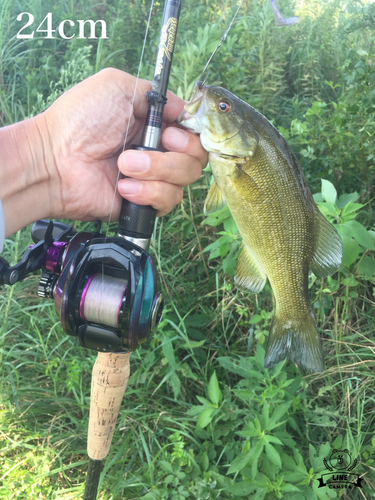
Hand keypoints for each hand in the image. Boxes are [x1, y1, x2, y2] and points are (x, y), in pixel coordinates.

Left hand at [43, 68, 206, 220]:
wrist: (54, 162)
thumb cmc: (79, 121)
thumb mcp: (117, 86)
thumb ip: (155, 93)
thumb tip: (184, 109)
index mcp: (155, 124)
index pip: (194, 132)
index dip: (190, 133)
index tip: (170, 132)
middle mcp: (158, 151)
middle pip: (196, 157)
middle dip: (173, 154)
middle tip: (143, 146)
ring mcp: (153, 178)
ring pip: (185, 179)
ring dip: (155, 170)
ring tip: (122, 166)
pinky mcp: (145, 202)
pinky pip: (168, 200)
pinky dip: (147, 192)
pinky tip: (123, 186)